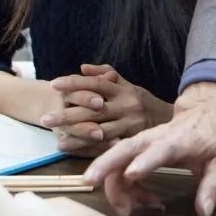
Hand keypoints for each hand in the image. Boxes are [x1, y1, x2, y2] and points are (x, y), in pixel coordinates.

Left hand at [41, 65, 173, 156]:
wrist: (170, 121)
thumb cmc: (143, 102)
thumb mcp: (128, 85)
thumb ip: (107, 75)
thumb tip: (82, 67)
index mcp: (122, 90)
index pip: (95, 83)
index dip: (75, 83)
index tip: (53, 84)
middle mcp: (125, 106)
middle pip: (92, 109)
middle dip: (68, 114)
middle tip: (45, 118)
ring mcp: (128, 125)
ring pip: (98, 130)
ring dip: (75, 135)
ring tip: (55, 137)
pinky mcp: (130, 141)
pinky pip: (105, 146)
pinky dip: (85, 148)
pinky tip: (69, 148)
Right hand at [84, 82, 215, 215]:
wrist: (204, 114)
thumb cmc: (213, 140)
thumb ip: (213, 188)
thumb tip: (203, 213)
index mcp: (179, 140)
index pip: (160, 149)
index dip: (145, 161)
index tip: (130, 175)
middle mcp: (155, 138)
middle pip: (124, 148)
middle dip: (104, 164)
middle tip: (89, 183)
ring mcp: (143, 143)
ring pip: (116, 158)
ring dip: (114, 186)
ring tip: (129, 211)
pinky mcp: (136, 150)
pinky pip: (120, 169)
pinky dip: (124, 188)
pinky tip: (139, 202)